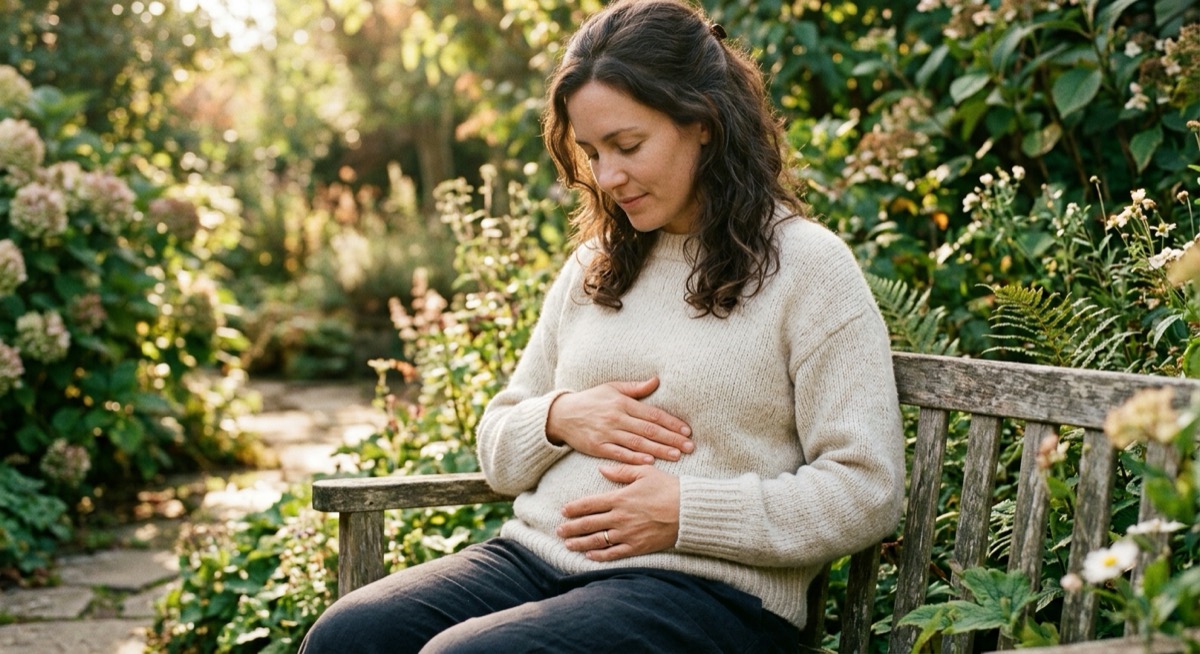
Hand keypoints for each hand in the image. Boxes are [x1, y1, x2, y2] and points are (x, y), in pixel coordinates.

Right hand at [546, 377, 692, 464]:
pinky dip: (634, 458)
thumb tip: (656, 381)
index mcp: (622, 403)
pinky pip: (619, 454)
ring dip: (658, 450)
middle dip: (671, 439)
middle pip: (649, 430)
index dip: (671, 423)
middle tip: (689, 447)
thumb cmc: (591, 400)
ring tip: (676, 456)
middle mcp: (616, 418)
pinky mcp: (598, 447)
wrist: (562, 414)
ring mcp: (607, 433)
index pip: (653, 414)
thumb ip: (635, 388)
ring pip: (637, 443)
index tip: (687, 431)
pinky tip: (649, 462)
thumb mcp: (612, 388)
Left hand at [557, 464, 679, 561]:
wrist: (689, 511)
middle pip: (588, 524)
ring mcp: (628, 534)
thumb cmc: (668, 488)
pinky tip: (589, 555)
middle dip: (571, 527)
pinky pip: (614, 553)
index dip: (574, 508)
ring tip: (568, 544)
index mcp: (620, 498)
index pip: (590, 504)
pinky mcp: (637, 547)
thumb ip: (621, 471)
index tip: (563, 511)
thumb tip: (601, 469)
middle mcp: (620, 517)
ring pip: (597, 540)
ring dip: (580, 543)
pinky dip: (600, 555)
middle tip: (559, 530)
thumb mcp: (645, 472)